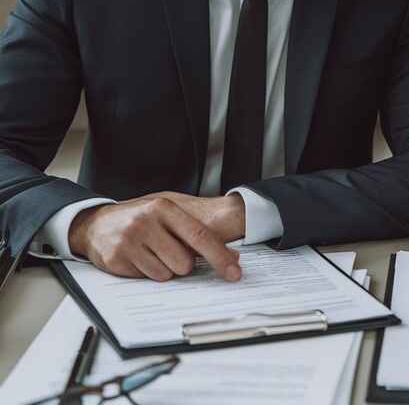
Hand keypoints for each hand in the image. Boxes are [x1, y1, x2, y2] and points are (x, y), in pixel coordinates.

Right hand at [69, 196, 241, 281]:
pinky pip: (146, 279)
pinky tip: (138, 259)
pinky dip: (147, 273)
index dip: (220, 257)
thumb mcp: (168, 216)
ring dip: (164, 270)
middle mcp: (147, 221)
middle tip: (170, 252)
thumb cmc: (141, 219)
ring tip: (151, 253)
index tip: (234, 272)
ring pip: (166, 274)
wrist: (97, 223)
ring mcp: (129, 240)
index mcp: (164, 207)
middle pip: (184, 262)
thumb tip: (232, 256)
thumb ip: (198, 233)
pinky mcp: (116, 259)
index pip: (200, 236)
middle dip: (183, 264)